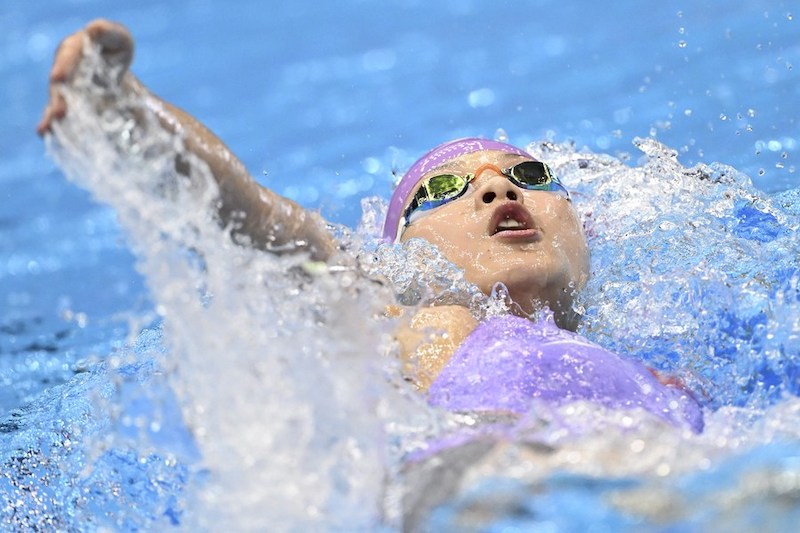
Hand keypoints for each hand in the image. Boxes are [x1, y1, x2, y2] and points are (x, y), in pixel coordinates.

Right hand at [37, 19, 133, 135]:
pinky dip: (53, 122)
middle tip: (59, 111)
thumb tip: (94, 29)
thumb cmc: (116, 48)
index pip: (68, 56)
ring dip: (56, 112)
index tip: (58, 78)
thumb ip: (107, 31)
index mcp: (74, 49)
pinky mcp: (70, 102)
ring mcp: (66, 87)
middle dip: (59, 97)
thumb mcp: (118, 38)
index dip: (63, 67)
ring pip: (59, 100)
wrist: (114, 66)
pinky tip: (44, 132)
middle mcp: (65, 68)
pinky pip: (61, 113)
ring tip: (52, 124)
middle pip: (61, 83)